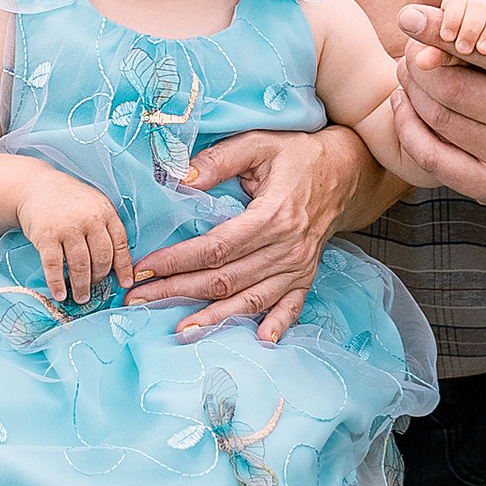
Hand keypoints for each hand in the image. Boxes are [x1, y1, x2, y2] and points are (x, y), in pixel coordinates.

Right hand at [13, 165, 131, 310]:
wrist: (35, 186)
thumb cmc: (68, 201)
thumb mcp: (94, 205)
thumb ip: (106, 228)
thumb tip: (117, 265)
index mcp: (105, 212)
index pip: (120, 244)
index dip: (124, 267)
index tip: (125, 283)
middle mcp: (89, 219)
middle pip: (101, 258)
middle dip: (99, 278)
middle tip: (95, 288)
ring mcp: (67, 228)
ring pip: (80, 266)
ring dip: (81, 286)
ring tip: (80, 297)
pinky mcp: (46, 236)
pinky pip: (54, 266)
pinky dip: (57, 284)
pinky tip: (60, 294)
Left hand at [126, 126, 367, 342]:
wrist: (347, 171)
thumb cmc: (298, 155)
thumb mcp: (258, 143)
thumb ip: (219, 159)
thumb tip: (181, 178)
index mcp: (273, 216)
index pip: (215, 248)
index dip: (177, 260)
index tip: (145, 267)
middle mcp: (287, 248)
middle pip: (225, 279)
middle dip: (178, 291)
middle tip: (139, 299)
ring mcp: (299, 266)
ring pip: (249, 299)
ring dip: (214, 317)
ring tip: (180, 330)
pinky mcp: (306, 275)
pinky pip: (290, 306)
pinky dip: (275, 324)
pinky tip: (259, 341)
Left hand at [387, 0, 485, 210]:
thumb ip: (481, 4)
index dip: (442, 31)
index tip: (408, 15)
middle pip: (456, 87)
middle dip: (420, 63)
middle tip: (407, 50)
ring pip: (441, 120)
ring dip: (412, 91)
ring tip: (407, 73)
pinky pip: (433, 156)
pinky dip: (408, 126)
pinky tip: (404, 104)